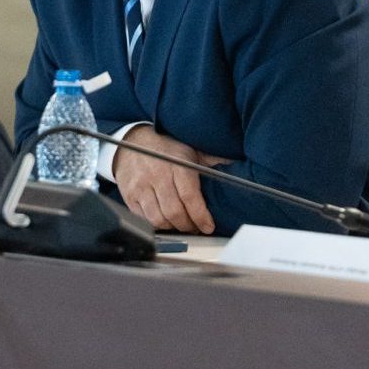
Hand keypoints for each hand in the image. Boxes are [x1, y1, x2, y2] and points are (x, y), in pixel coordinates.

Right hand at [113, 125, 229, 233]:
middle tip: (196, 227)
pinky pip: (143, 218)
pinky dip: (156, 224)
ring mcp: (141, 186)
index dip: (200, 216)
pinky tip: (165, 220)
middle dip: (189, 226)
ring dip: (173, 227)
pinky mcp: (129, 195)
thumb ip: (212, 160)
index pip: (190, 197)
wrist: (132, 141)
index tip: (208, 226)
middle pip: (174, 212)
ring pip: (158, 219)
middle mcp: (157, 175)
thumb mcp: (191, 149)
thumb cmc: (166, 148)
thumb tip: (238, 166)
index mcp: (176, 164)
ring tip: (181, 224)